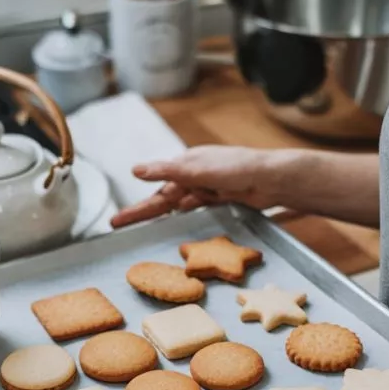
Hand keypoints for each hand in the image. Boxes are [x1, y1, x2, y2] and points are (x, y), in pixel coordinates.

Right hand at [110, 146, 280, 227]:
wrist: (271, 178)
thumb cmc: (235, 168)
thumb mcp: (197, 169)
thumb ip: (167, 171)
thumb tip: (135, 170)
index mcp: (186, 163)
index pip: (155, 187)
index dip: (137, 207)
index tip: (117, 220)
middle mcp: (194, 174)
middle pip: (163, 198)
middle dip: (142, 212)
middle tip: (118, 225)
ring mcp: (207, 186)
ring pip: (178, 203)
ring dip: (161, 213)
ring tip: (138, 226)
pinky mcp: (220, 197)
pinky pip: (196, 206)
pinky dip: (185, 211)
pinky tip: (178, 216)